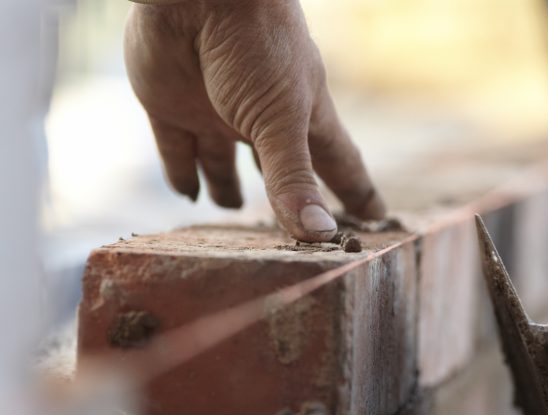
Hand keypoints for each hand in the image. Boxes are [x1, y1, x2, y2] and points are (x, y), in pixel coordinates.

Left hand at [124, 0, 384, 241]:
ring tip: (231, 210)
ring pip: (222, 162)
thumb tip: (319, 235)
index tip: (376, 217)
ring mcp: (215, 114)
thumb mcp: (281, 119)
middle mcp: (262, 119)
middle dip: (289, 198)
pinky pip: (177, 151)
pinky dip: (182, 174)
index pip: (339, 163)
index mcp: (303, 115)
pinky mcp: (171, 107)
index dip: (357, 192)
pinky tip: (186, 193)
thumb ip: (294, 178)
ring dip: (226, 188)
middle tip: (300, 229)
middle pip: (280, 170)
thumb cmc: (257, 47)